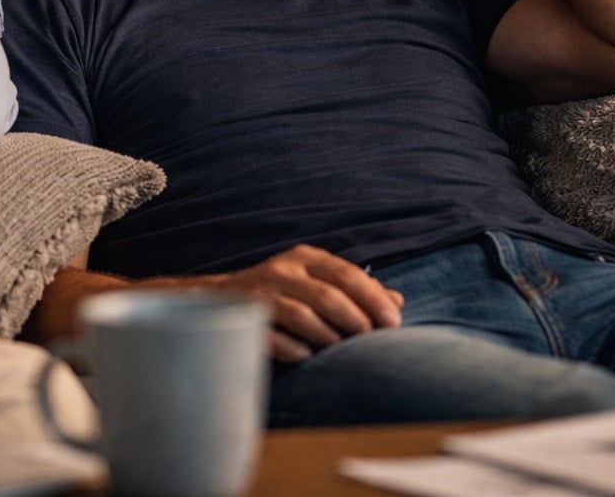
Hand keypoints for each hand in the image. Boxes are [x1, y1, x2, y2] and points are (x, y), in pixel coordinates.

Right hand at [207, 244, 403, 362]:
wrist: (217, 299)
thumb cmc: (280, 292)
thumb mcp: (315, 281)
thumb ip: (354, 289)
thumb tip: (397, 300)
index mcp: (304, 258)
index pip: (346, 274)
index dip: (373, 298)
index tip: (394, 322)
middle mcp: (282, 270)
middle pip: (328, 295)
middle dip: (356, 320)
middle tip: (372, 340)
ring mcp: (261, 294)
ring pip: (303, 316)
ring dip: (328, 337)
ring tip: (340, 350)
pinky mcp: (244, 317)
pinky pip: (273, 336)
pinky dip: (294, 348)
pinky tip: (307, 356)